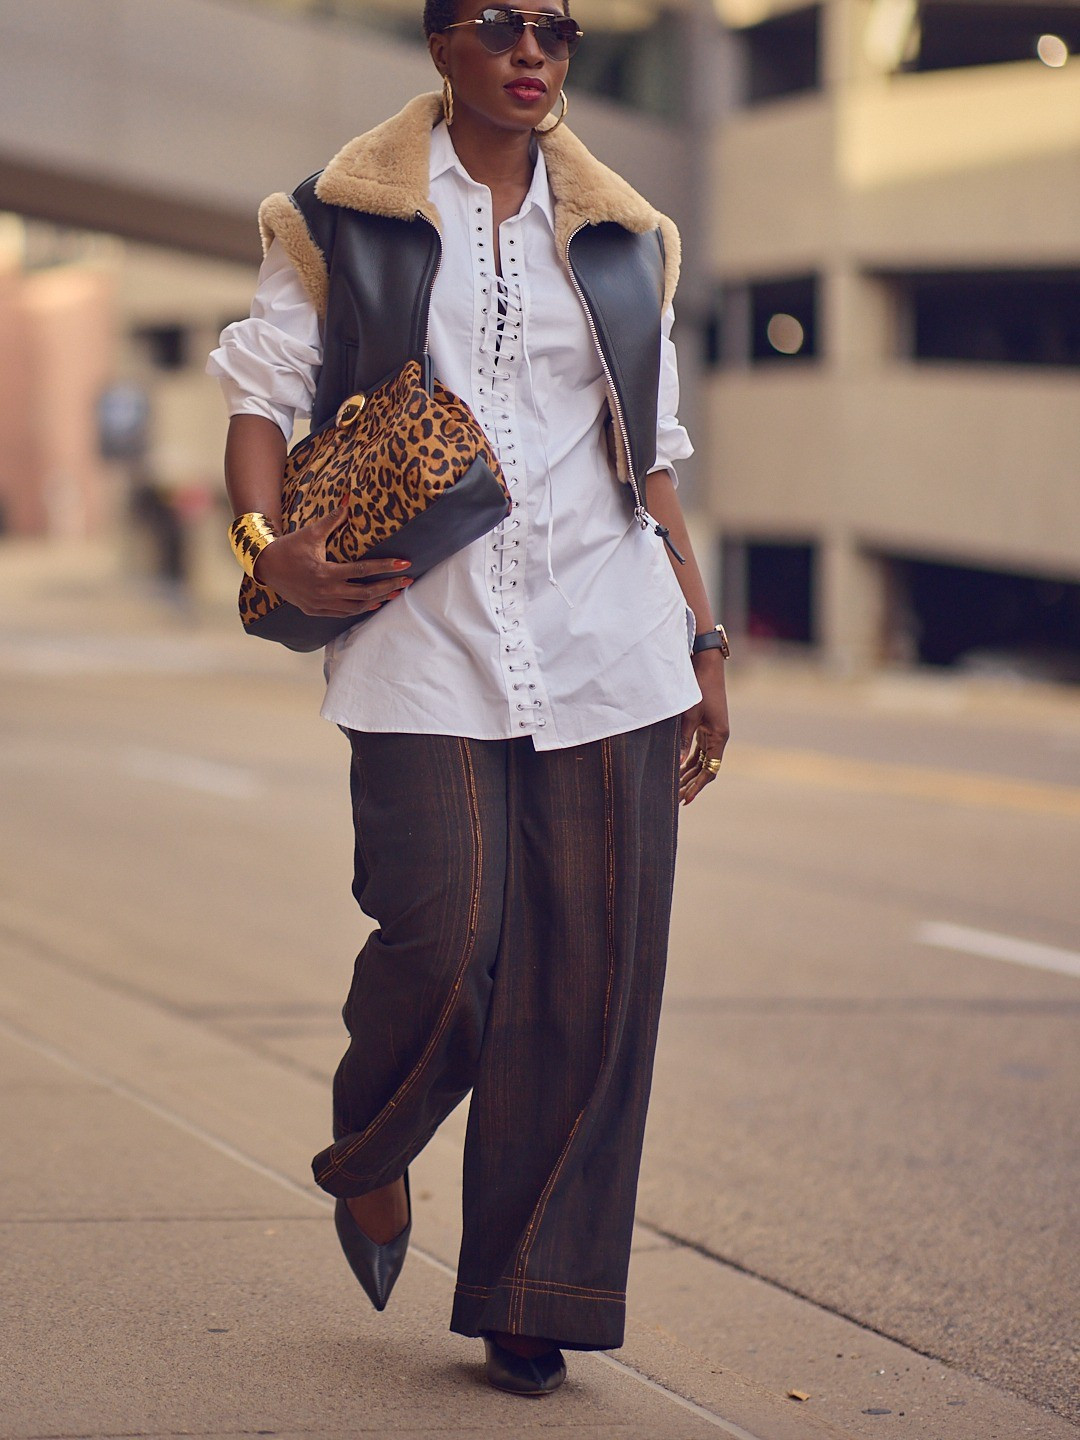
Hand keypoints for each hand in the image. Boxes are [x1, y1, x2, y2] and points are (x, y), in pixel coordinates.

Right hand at [252, 507, 411, 617]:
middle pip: (365, 592)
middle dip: (389, 586)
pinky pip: (343, 613)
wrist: (265, 565)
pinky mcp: (315, 610)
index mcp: (325, 572)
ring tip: (395, 592)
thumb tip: (349, 499)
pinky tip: (373, 603)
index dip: (386, 567)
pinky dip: (360, 609)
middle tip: (408, 580)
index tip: (405, 564)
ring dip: (377, 600)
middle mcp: (325, 592)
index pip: (363, 570)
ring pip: (356, 607)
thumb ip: (334, 518)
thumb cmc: (290, 546)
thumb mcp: (312, 532)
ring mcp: (320, 604)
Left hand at [679, 649, 729, 805]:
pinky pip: (699, 749)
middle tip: (676, 798)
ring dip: (689, 773)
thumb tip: (676, 767)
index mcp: (719, 737)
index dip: (697, 786)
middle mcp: (719, 737)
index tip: (685, 800)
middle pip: (706, 768)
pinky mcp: (706, 725)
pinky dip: (689, 760)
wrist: (706, 666)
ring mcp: (713, 731)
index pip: (710, 771)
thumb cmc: (698, 689)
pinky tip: (677, 767)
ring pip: (702, 760)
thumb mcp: (688, 716)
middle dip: (691, 783)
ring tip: (675, 787)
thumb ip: (682, 742)